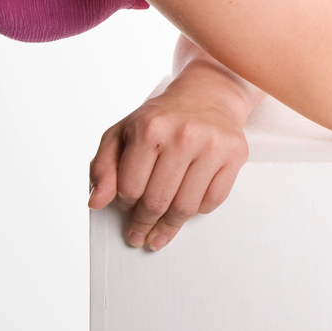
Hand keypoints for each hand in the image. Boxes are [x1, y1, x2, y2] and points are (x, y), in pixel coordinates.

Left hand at [87, 64, 250, 251]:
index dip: (124, 204)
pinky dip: (198, 211)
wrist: (207, 94)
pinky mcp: (235, 154)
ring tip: (160, 235)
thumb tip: (96, 202)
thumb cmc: (161, 119)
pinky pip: (213, 200)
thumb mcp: (121, 134)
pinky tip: (187, 208)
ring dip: (170, 226)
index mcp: (150, 128)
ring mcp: (212, 145)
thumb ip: (103, 167)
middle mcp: (183, 135)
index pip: (130, 188)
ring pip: (186, 207)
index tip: (125, 208)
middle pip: (157, 201)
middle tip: (139, 235)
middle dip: (144, 224)